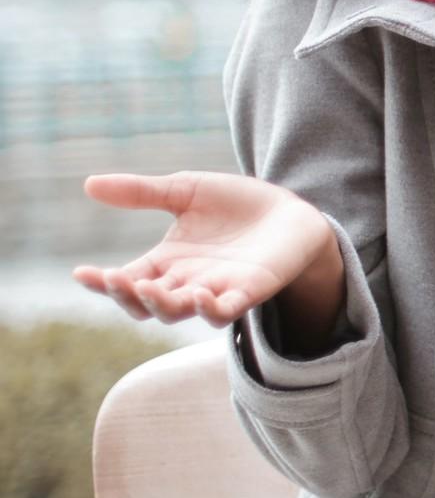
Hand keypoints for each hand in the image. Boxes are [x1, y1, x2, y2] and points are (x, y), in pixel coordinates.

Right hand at [74, 171, 338, 329]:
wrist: (290, 211)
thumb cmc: (236, 204)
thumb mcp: (185, 191)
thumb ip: (142, 192)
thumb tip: (89, 184)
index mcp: (166, 262)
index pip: (126, 279)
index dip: (102, 282)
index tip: (81, 272)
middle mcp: (186, 282)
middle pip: (146, 304)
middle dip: (127, 295)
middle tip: (116, 278)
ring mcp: (217, 290)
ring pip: (180, 312)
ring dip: (162, 305)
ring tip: (150, 287)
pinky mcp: (249, 292)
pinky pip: (226, 312)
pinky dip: (211, 309)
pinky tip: (200, 295)